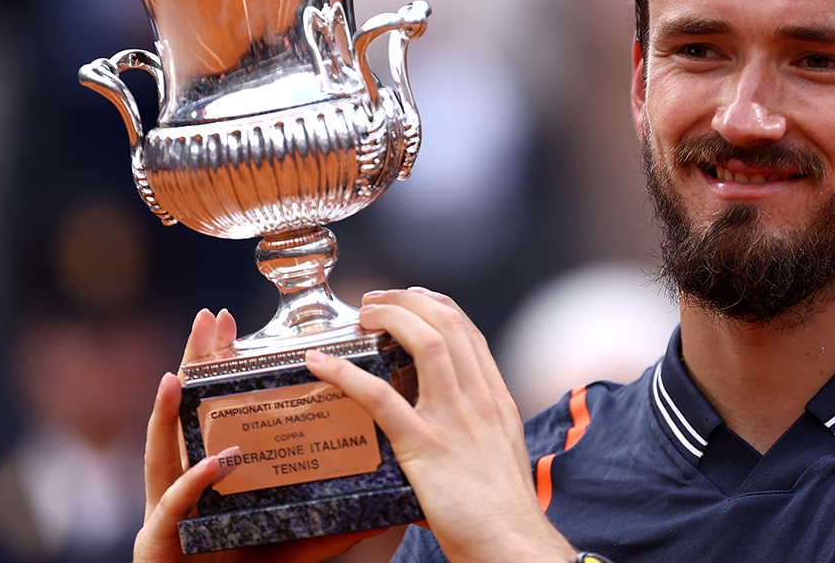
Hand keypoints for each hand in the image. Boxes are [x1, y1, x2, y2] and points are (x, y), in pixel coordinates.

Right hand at [134, 309, 381, 562]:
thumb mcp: (300, 537)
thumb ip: (335, 519)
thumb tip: (387, 497)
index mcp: (214, 471)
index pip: (216, 407)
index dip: (219, 365)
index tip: (231, 324)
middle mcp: (186, 480)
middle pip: (186, 411)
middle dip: (193, 363)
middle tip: (207, 320)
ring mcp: (166, 507)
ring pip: (163, 451)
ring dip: (166, 412)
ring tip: (175, 377)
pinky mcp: (158, 540)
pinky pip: (175, 506)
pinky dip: (193, 482)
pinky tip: (214, 461)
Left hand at [305, 288, 576, 562]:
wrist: (512, 543)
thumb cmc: (503, 510)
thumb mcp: (501, 453)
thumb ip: (480, 428)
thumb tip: (453, 420)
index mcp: (495, 400)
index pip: (468, 331)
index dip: (435, 305)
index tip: (412, 297)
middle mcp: (478, 400)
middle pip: (447, 323)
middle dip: (407, 300)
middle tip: (375, 299)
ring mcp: (454, 421)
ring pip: (425, 343)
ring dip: (388, 317)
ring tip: (360, 315)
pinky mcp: (426, 447)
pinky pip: (383, 398)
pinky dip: (347, 374)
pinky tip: (322, 364)